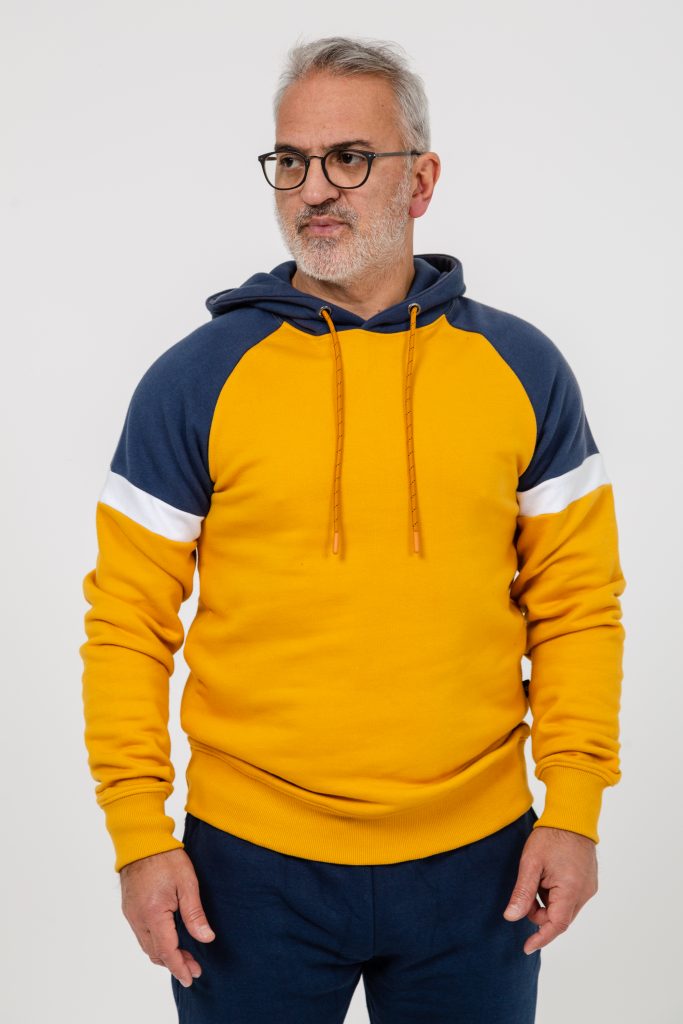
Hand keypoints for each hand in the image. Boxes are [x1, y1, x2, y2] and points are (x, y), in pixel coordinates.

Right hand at [120, 847, 215, 988]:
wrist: (142, 841)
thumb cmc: (166, 858)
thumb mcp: (187, 883)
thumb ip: (194, 914)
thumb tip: (206, 938)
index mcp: (153, 914)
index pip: (167, 951)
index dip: (180, 967)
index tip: (191, 978)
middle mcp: (138, 919)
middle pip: (156, 952)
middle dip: (175, 964)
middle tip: (194, 968)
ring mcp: (131, 914)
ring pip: (147, 946)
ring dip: (165, 954)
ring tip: (184, 957)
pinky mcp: (129, 908)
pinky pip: (142, 935)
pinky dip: (156, 943)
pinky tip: (169, 940)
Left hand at [502, 825, 598, 953]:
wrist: (572, 815)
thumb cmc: (550, 836)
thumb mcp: (530, 863)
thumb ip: (522, 892)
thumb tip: (512, 917)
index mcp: (571, 890)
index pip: (556, 925)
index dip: (540, 938)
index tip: (526, 947)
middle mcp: (585, 893)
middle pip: (559, 918)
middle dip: (539, 912)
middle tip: (525, 892)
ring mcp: (589, 887)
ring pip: (564, 908)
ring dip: (547, 902)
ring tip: (538, 877)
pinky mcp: (589, 881)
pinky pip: (570, 898)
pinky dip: (556, 894)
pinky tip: (548, 876)